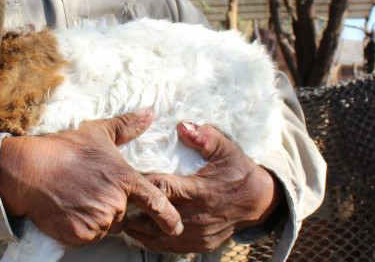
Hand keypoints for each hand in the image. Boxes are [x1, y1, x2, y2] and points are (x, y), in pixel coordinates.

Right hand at [0, 109, 183, 246]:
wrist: (29, 171)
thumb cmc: (64, 149)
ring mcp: (98, 221)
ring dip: (97, 217)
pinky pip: (89, 236)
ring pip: (106, 226)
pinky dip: (81, 227)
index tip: (175, 226)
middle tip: (90, 189)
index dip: (169, 217)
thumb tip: (149, 113)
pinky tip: (69, 209)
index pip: (156, 202)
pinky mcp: (81, 235)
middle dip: (112, 205)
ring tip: (77, 197)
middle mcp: (115, 203)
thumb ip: (127, 127)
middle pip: (124, 213)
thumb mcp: (98, 133)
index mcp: (125, 179)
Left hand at [124, 122, 281, 252]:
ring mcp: (198, 235)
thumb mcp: (226, 149)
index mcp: (199, 191)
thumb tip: (182, 126)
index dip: (141, 184)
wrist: (259, 201)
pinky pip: (171, 248)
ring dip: (139, 229)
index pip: (162, 189)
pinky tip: (141, 230)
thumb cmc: (238, 171)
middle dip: (133, 210)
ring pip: (158, 238)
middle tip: (115, 200)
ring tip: (122, 217)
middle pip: (153, 218)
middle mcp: (196, 216)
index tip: (124, 176)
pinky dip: (154, 240)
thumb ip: (205, 137)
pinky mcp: (201, 245)